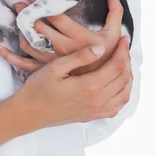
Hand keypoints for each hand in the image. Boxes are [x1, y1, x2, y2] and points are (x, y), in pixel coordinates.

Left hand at [0, 0, 128, 76]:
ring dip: (20, 29)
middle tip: (18, 3)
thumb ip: (114, 11)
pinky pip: (22, 64)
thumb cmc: (106, 58)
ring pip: (29, 43)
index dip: (40, 2)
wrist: (102, 86)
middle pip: (39, 28)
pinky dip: (8, 56)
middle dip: (26, 13)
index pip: (55, 16)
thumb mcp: (114, 34)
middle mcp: (62, 50)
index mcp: (77, 38)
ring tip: (15, 17)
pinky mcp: (44, 71)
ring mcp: (51, 61)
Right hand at [11, 36, 132, 133]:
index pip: (116, 66)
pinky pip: (116, 107)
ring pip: (124, 94)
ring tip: (124, 63)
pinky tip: (118, 85)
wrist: (28, 113)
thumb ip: (79, 57)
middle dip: (126, 60)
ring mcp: (95, 111)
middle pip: (123, 79)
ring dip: (127, 77)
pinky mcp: (91, 117)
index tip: (123, 38)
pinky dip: (122, 94)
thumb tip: (100, 48)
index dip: (122, 50)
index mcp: (88, 86)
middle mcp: (96, 101)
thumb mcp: (55, 67)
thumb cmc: (38, 89)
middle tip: (124, 47)